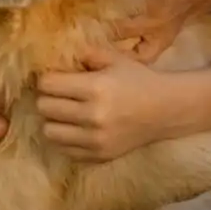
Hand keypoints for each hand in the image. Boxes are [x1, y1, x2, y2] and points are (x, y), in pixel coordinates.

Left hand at [35, 42, 182, 162]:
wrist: (166, 111)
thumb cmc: (139, 80)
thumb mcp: (115, 59)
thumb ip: (86, 54)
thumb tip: (57, 55)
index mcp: (95, 88)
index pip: (48, 85)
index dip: (47, 79)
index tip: (54, 79)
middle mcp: (93, 115)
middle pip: (45, 108)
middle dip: (47, 99)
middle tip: (57, 96)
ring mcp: (95, 139)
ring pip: (49, 132)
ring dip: (53, 121)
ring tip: (64, 114)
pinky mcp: (99, 155)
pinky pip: (65, 149)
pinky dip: (66, 139)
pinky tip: (76, 129)